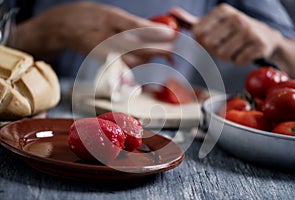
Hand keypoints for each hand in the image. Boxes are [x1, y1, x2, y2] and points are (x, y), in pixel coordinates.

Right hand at [13, 2, 175, 60]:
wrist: (63, 26)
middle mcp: (107, 35)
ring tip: (165, 54)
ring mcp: (104, 50)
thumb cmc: (89, 16)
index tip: (171, 34)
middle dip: (159, 49)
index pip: (136, 26)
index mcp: (109, 18)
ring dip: (151, 58)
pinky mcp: (102, 60)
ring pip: (133, 59)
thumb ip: (129, 22)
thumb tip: (154, 30)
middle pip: (138, 46)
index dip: (155, 32)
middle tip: (174, 50)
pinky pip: (124, 66)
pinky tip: (147, 62)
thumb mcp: (109, 12)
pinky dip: (138, 65)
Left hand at [170, 4, 283, 65]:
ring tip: (235, 48)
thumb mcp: (213, 23)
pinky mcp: (258, 44)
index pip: (198, 33)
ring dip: (227, 57)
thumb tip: (172, 13)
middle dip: (214, 50)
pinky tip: (245, 52)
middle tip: (225, 45)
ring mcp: (248, 30)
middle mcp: (236, 17)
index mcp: (222, 10)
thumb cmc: (233, 31)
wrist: (266, 37)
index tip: (211, 39)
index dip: (202, 42)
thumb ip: (192, 22)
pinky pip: (238, 61)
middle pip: (209, 45)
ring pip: (223, 55)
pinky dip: (239, 61)